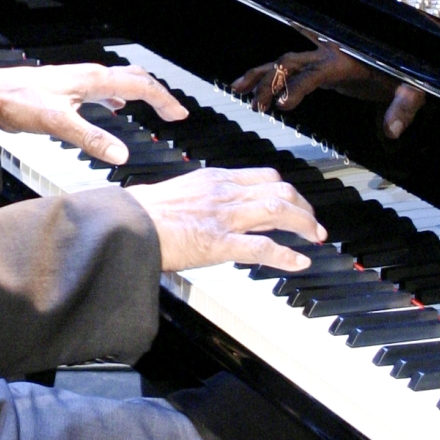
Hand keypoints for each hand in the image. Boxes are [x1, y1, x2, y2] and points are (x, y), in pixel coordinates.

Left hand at [0, 63, 187, 165]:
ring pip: (117, 81)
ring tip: (152, 106)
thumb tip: (121, 154)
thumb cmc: (19, 102)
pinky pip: (101, 88)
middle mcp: (88, 76)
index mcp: (92, 80)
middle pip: (133, 78)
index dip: (163, 100)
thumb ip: (91, 139)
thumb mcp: (58, 123)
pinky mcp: (66, 88)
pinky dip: (116, 96)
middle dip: (156, 93)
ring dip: (138, 93)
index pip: (140, 85)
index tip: (180, 115)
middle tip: (173, 111)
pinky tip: (113, 106)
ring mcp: (77, 80)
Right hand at [126, 167, 324, 272]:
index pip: (263, 177)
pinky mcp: (218, 242)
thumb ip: (202, 199)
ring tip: (315, 238)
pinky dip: (285, 255)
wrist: (123, 223)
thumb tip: (215, 211)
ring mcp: (223, 217)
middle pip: (279, 191)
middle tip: (313, 224)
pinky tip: (298, 262)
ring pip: (278, 212)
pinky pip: (262, 247)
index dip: (286, 191)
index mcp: (213, 179)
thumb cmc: (140, 212)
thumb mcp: (178, 193)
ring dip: (303, 225)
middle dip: (304, 207)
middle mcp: (224, 193)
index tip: (295, 203)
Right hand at [232, 43, 424, 138]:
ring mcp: (323, 58)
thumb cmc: (409, 75)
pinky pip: (290, 70)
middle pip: (289, 63)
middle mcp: (329, 54)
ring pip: (283, 63)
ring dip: (261, 77)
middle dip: (268, 81)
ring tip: (239, 92)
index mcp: (346, 60)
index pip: (314, 73)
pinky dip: (271, 78)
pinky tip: (253, 89)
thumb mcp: (413, 90)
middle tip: (255, 104)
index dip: (297, 88)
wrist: (406, 62)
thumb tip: (391, 131)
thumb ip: (402, 108)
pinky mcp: (322, 66)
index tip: (283, 106)